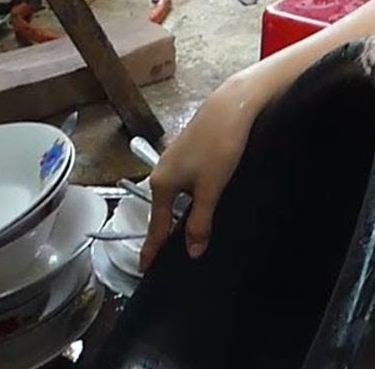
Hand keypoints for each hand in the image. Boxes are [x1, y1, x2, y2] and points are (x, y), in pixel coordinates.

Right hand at [139, 74, 261, 270]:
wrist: (231, 107)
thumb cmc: (220, 147)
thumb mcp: (211, 190)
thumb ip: (200, 222)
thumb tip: (192, 251)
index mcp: (162, 184)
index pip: (156, 225)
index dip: (152, 248)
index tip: (144, 268)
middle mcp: (162, 172)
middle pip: (164, 211)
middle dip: (166, 232)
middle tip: (166, 256)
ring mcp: (175, 161)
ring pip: (176, 197)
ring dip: (181, 215)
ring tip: (186, 235)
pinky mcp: (189, 152)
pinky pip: (185, 184)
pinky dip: (189, 199)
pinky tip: (200, 204)